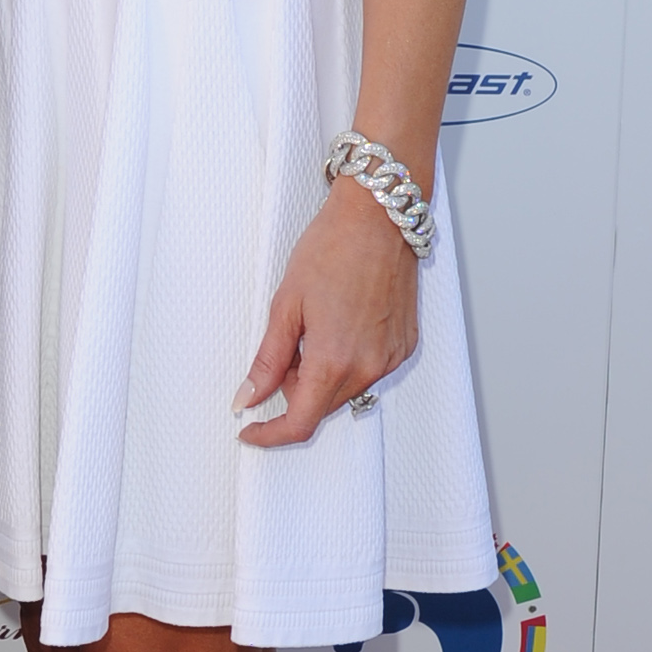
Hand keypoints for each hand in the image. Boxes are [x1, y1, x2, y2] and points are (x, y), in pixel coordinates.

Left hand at [236, 180, 418, 447]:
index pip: (300, 423)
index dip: (270, 434)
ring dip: (320, 375)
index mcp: (335, 360)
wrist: (378, 217)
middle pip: (322, 407)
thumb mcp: (285, 305)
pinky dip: (346, 362)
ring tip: (312, 328)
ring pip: (345, 390)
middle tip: (282, 350)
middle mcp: (370, 367)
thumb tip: (247, 398)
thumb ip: (267, 361)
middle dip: (294, 391)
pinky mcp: (404, 345)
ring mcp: (391, 357)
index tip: (249, 429)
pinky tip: (337, 325)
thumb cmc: (333, 248)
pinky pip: (368, 371)